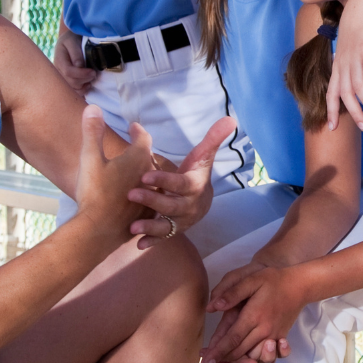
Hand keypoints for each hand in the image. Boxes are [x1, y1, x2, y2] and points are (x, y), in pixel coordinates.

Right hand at [54, 29, 95, 90]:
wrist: (69, 41)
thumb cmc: (72, 39)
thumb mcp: (73, 41)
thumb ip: (76, 53)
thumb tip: (79, 66)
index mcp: (59, 59)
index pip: (68, 72)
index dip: (82, 74)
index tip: (92, 71)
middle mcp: (58, 71)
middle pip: (71, 82)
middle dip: (85, 79)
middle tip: (94, 73)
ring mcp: (61, 77)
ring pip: (72, 89)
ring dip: (84, 85)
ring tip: (91, 78)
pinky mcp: (66, 81)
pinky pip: (73, 92)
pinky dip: (82, 91)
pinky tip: (87, 84)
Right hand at [73, 106, 154, 244]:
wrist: (99, 230)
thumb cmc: (94, 192)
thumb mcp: (89, 158)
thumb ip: (92, 132)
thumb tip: (93, 106)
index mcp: (138, 159)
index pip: (143, 138)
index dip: (137, 130)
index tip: (133, 126)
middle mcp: (149, 176)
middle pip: (150, 158)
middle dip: (142, 151)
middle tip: (134, 147)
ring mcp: (150, 196)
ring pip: (152, 180)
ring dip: (145, 174)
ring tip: (136, 173)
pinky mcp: (147, 214)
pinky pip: (149, 200)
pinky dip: (144, 194)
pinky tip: (136, 198)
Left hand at [126, 117, 234, 246]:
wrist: (202, 200)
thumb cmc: (197, 173)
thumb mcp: (204, 155)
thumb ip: (213, 138)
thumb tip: (231, 118)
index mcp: (195, 186)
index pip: (181, 184)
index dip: (164, 180)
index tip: (145, 175)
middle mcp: (190, 207)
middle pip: (171, 206)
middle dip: (152, 201)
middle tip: (131, 194)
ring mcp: (181, 221)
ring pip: (167, 227)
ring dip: (150, 227)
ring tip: (132, 226)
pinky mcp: (173, 232)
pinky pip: (163, 239)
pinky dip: (152, 243)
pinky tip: (138, 244)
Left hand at [200, 263, 306, 362]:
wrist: (300, 286)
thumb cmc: (274, 280)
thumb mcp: (252, 279)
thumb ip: (232, 293)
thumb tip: (212, 306)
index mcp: (254, 316)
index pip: (232, 338)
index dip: (218, 351)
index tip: (205, 360)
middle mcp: (264, 330)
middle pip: (240, 351)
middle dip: (222, 359)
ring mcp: (273, 336)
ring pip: (252, 358)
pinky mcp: (279, 339)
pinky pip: (266, 357)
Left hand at [327, 0, 362, 130]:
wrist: (362, 5)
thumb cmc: (357, 30)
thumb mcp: (349, 51)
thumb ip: (350, 68)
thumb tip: (356, 85)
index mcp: (338, 66)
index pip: (330, 93)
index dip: (331, 110)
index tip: (331, 128)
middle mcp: (343, 63)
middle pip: (345, 94)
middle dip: (353, 113)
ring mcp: (354, 56)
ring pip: (358, 85)